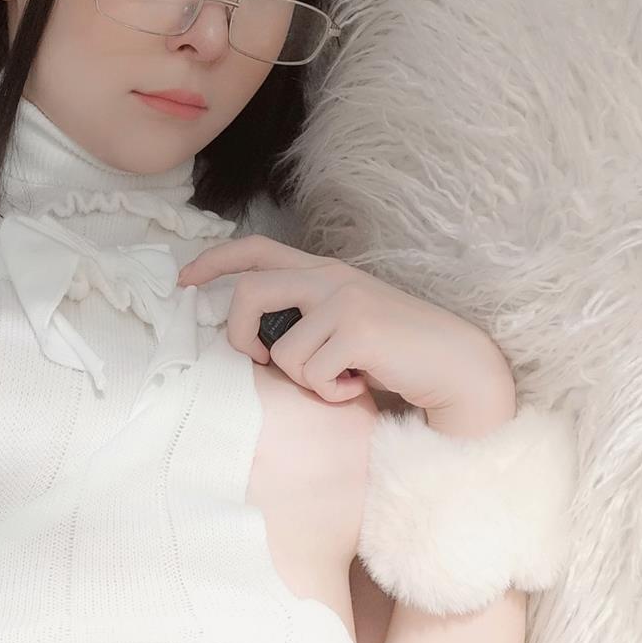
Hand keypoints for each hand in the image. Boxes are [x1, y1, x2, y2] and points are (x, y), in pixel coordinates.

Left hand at [178, 235, 512, 410]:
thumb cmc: (397, 355)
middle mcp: (330, 277)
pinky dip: (330, 392)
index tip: (185, 280)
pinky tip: (358, 387)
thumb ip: (306, 320)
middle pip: (249, 292)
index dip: (215, 261)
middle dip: (239, 336)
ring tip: (340, 379)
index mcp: (324, 272)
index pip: (257, 250)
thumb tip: (257, 342)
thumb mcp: (345, 327)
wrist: (456, 366)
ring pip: (281, 350)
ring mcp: (344, 299)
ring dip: (305, 380)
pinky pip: (311, 373)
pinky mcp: (357, 328)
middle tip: (261, 362)